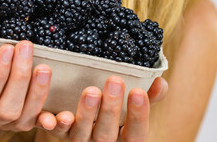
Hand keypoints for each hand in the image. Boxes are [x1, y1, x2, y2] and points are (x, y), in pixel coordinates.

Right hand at [0, 37, 52, 131]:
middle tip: (27, 47)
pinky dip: (50, 119)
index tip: (8, 48)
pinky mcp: (23, 120)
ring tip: (44, 67)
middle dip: (20, 78)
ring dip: (37, 92)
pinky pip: (37, 124)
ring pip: (24, 118)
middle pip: (6, 109)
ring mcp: (5, 123)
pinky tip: (62, 112)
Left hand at [38, 75, 167, 140]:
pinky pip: (57, 132)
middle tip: (114, 81)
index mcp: (123, 138)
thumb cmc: (119, 111)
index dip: (139, 116)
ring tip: (91, 91)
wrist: (92, 117)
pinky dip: (55, 125)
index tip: (138, 91)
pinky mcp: (61, 131)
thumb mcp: (134, 105)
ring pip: (81, 134)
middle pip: (106, 134)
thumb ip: (149, 96)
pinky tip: (56, 116)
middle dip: (110, 109)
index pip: (136, 134)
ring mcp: (80, 138)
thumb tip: (161, 83)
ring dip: (86, 114)